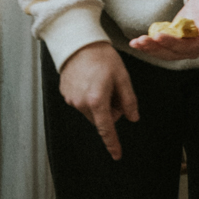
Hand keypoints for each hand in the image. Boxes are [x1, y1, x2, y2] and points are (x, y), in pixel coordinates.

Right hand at [59, 42, 138, 160]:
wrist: (78, 42)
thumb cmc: (103, 58)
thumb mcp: (122, 78)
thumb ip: (129, 100)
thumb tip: (133, 118)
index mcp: (97, 101)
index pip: (106, 129)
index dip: (113, 144)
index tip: (117, 155)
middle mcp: (81, 103)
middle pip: (100, 118)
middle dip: (110, 110)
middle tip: (114, 89)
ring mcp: (71, 99)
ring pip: (91, 111)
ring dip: (99, 104)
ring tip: (101, 81)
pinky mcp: (65, 94)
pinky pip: (81, 102)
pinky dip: (89, 97)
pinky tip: (91, 80)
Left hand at [129, 0, 198, 61]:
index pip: (187, 47)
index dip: (172, 43)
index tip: (158, 35)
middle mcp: (194, 49)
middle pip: (172, 53)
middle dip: (155, 47)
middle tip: (141, 40)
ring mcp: (183, 48)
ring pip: (164, 53)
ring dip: (149, 49)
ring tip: (135, 43)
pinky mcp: (174, 43)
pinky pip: (160, 47)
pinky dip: (148, 46)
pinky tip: (135, 43)